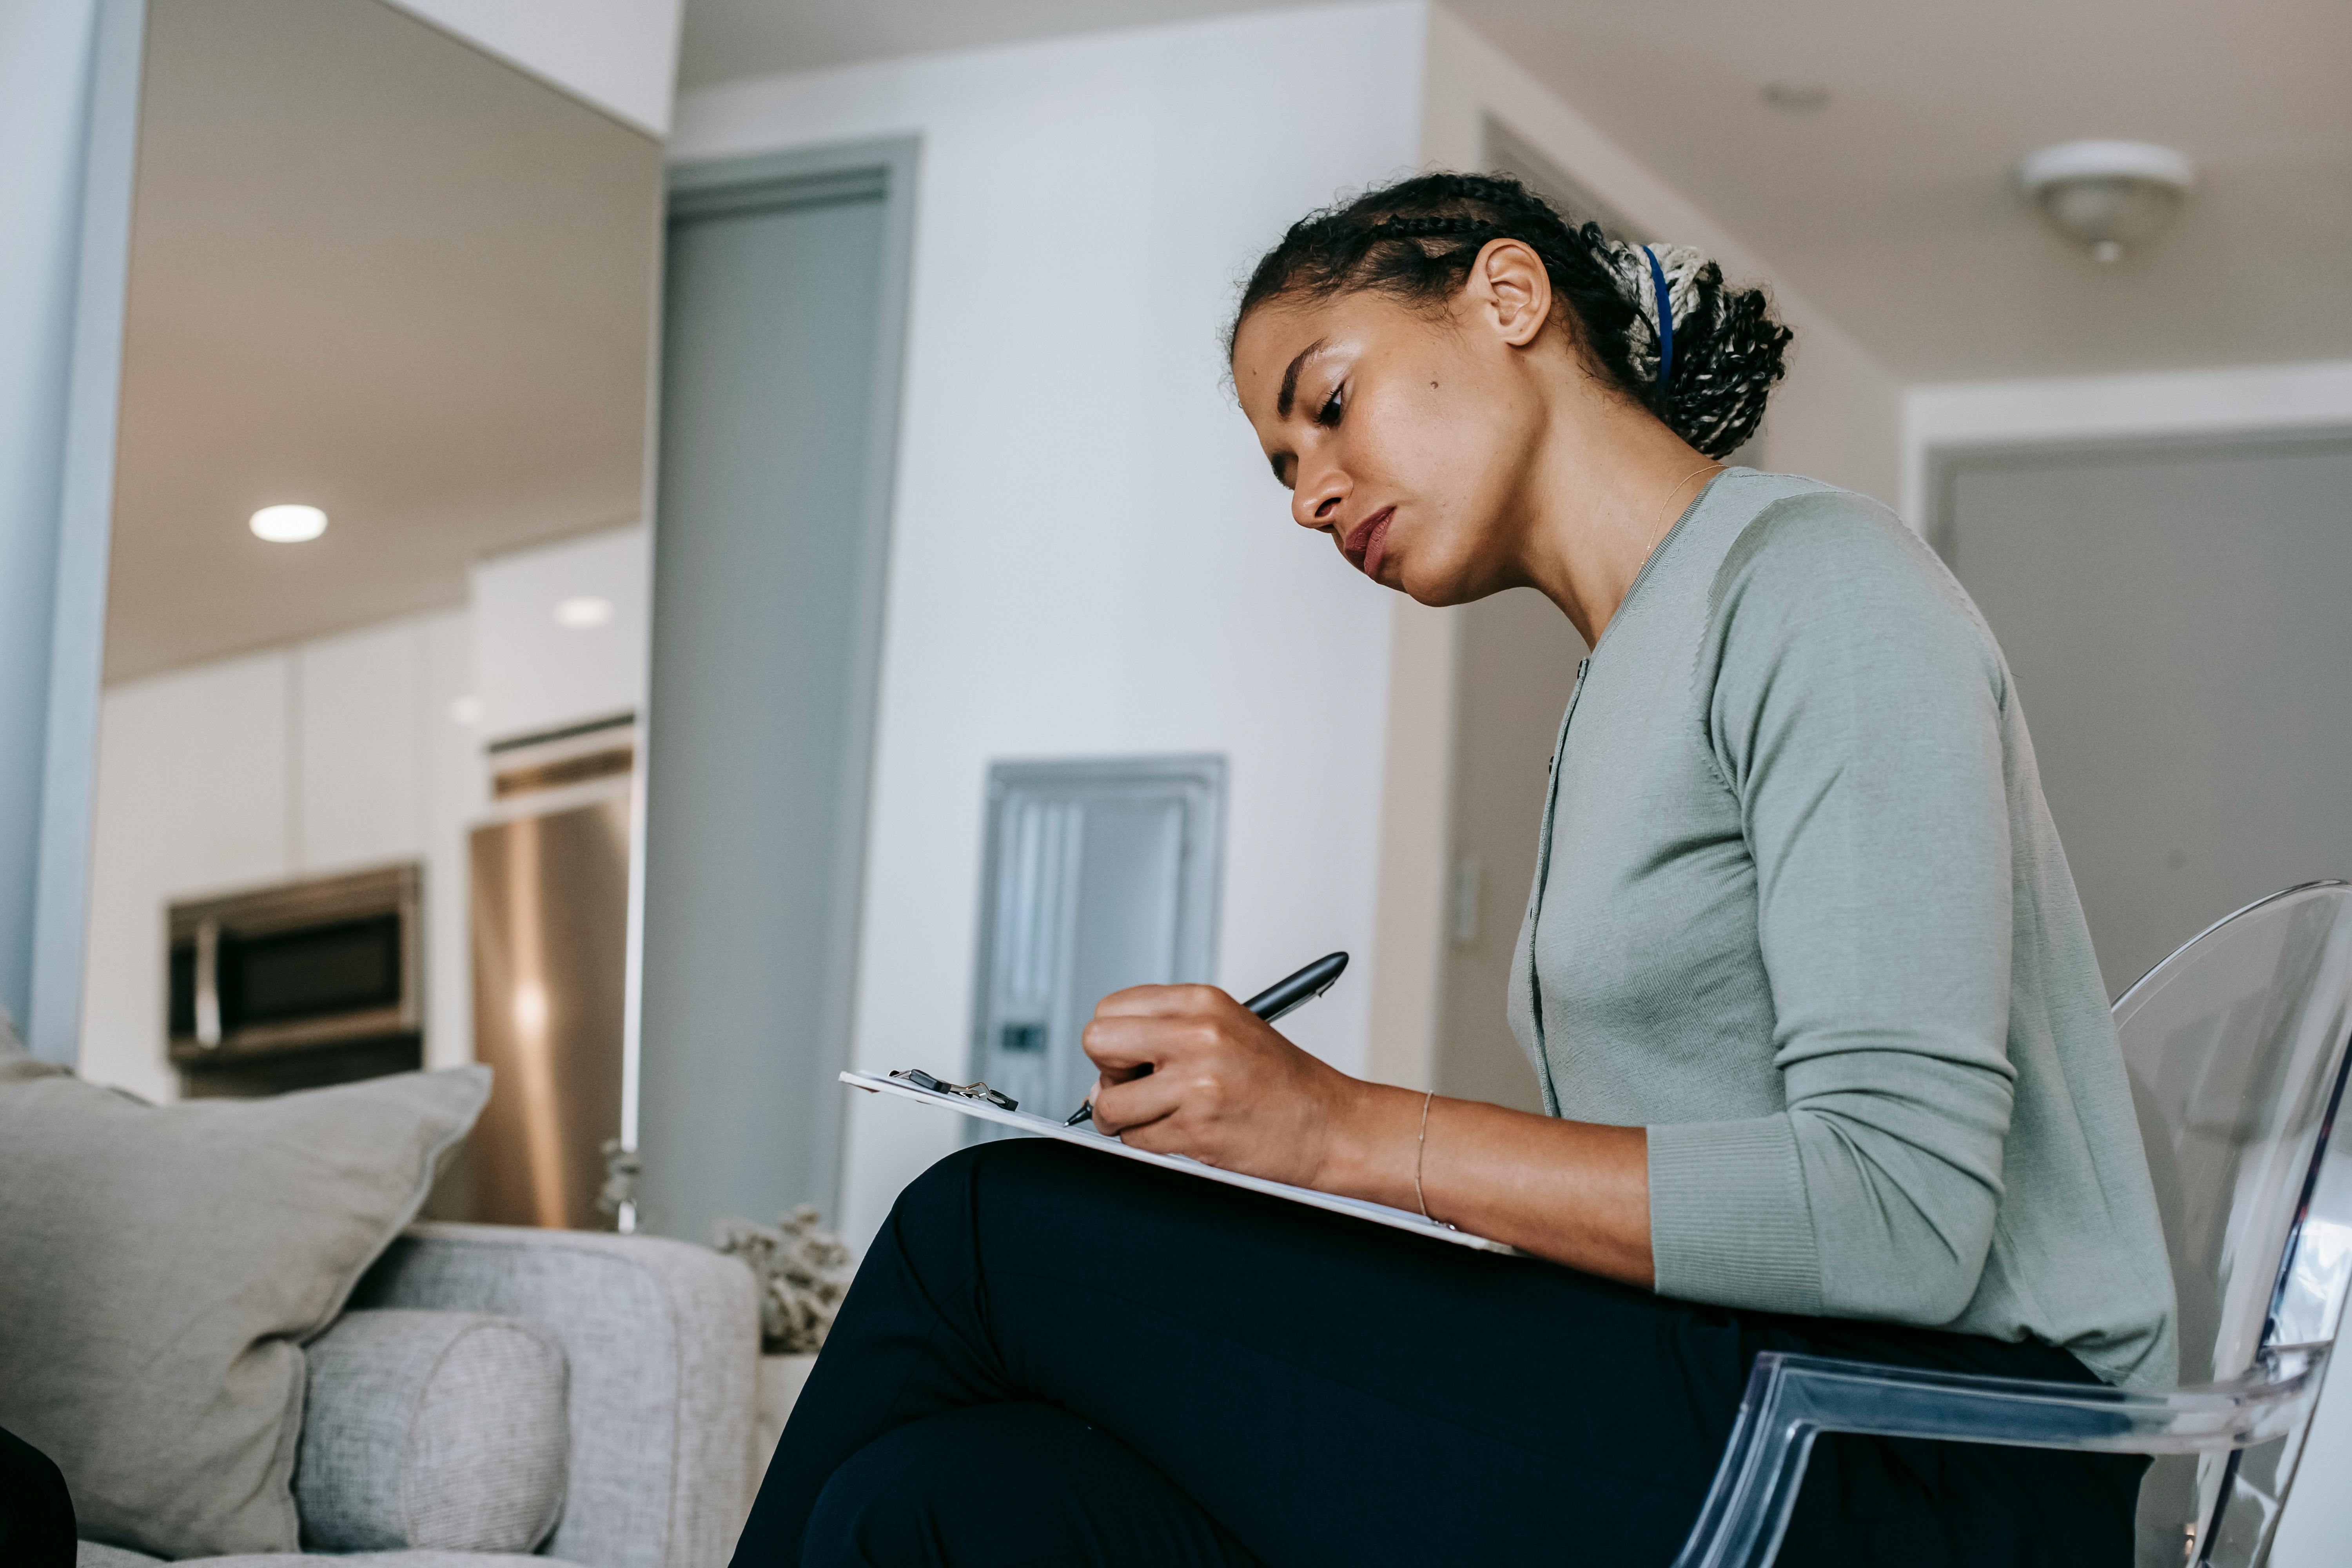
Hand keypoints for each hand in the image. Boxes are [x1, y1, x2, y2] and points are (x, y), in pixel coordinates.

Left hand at [1080, 984, 1365, 1186]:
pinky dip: (1149, 1143)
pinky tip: (1182, 1133)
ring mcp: (1196, 1082)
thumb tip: (1103, 1067)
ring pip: (1108, 1102)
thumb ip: (1166, 1031)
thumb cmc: (1279, 1080)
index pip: (1110, 1008)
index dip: (1114, 1039)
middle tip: (1136, 1087)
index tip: (1132, 1057)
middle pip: (1097, 1043)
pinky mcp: (1197, 1128)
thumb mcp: (1227, 1026)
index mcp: (1201, 1001)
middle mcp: (1197, 1035)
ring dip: (1122, 1118)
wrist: (1328, 1124)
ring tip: (1158, 1116)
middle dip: (1108, 1072)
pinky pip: (1136, 1140)